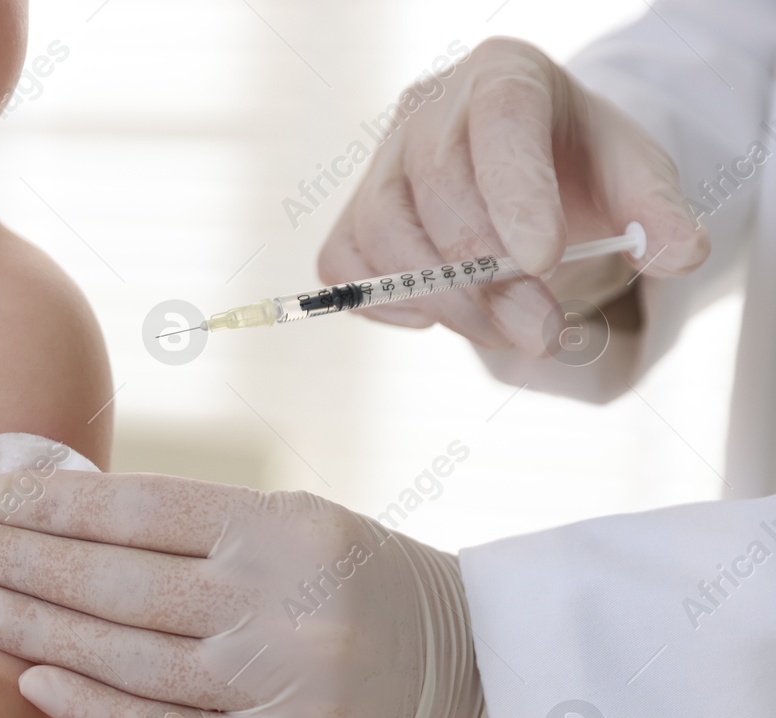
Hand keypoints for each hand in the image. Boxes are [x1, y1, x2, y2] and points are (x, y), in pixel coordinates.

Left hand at [0, 470, 489, 717]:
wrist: (473, 672)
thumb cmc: (362, 581)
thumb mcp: (298, 524)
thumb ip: (201, 529)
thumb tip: (71, 518)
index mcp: (283, 530)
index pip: (144, 510)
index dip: (57, 502)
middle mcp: (277, 605)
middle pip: (119, 582)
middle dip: (21, 559)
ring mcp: (273, 686)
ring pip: (127, 656)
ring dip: (34, 629)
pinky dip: (89, 705)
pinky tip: (28, 679)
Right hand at [319, 37, 707, 372]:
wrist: (527, 182)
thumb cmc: (577, 171)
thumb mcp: (632, 178)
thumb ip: (659, 212)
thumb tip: (679, 254)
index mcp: (505, 75)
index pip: (499, 120)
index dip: (514, 192)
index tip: (542, 260)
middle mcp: (429, 108)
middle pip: (434, 186)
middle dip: (484, 274)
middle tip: (540, 331)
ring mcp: (381, 161)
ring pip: (381, 230)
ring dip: (442, 300)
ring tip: (505, 334)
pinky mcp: (354, 213)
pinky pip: (344, 261)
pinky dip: (383, 300)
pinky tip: (438, 318)